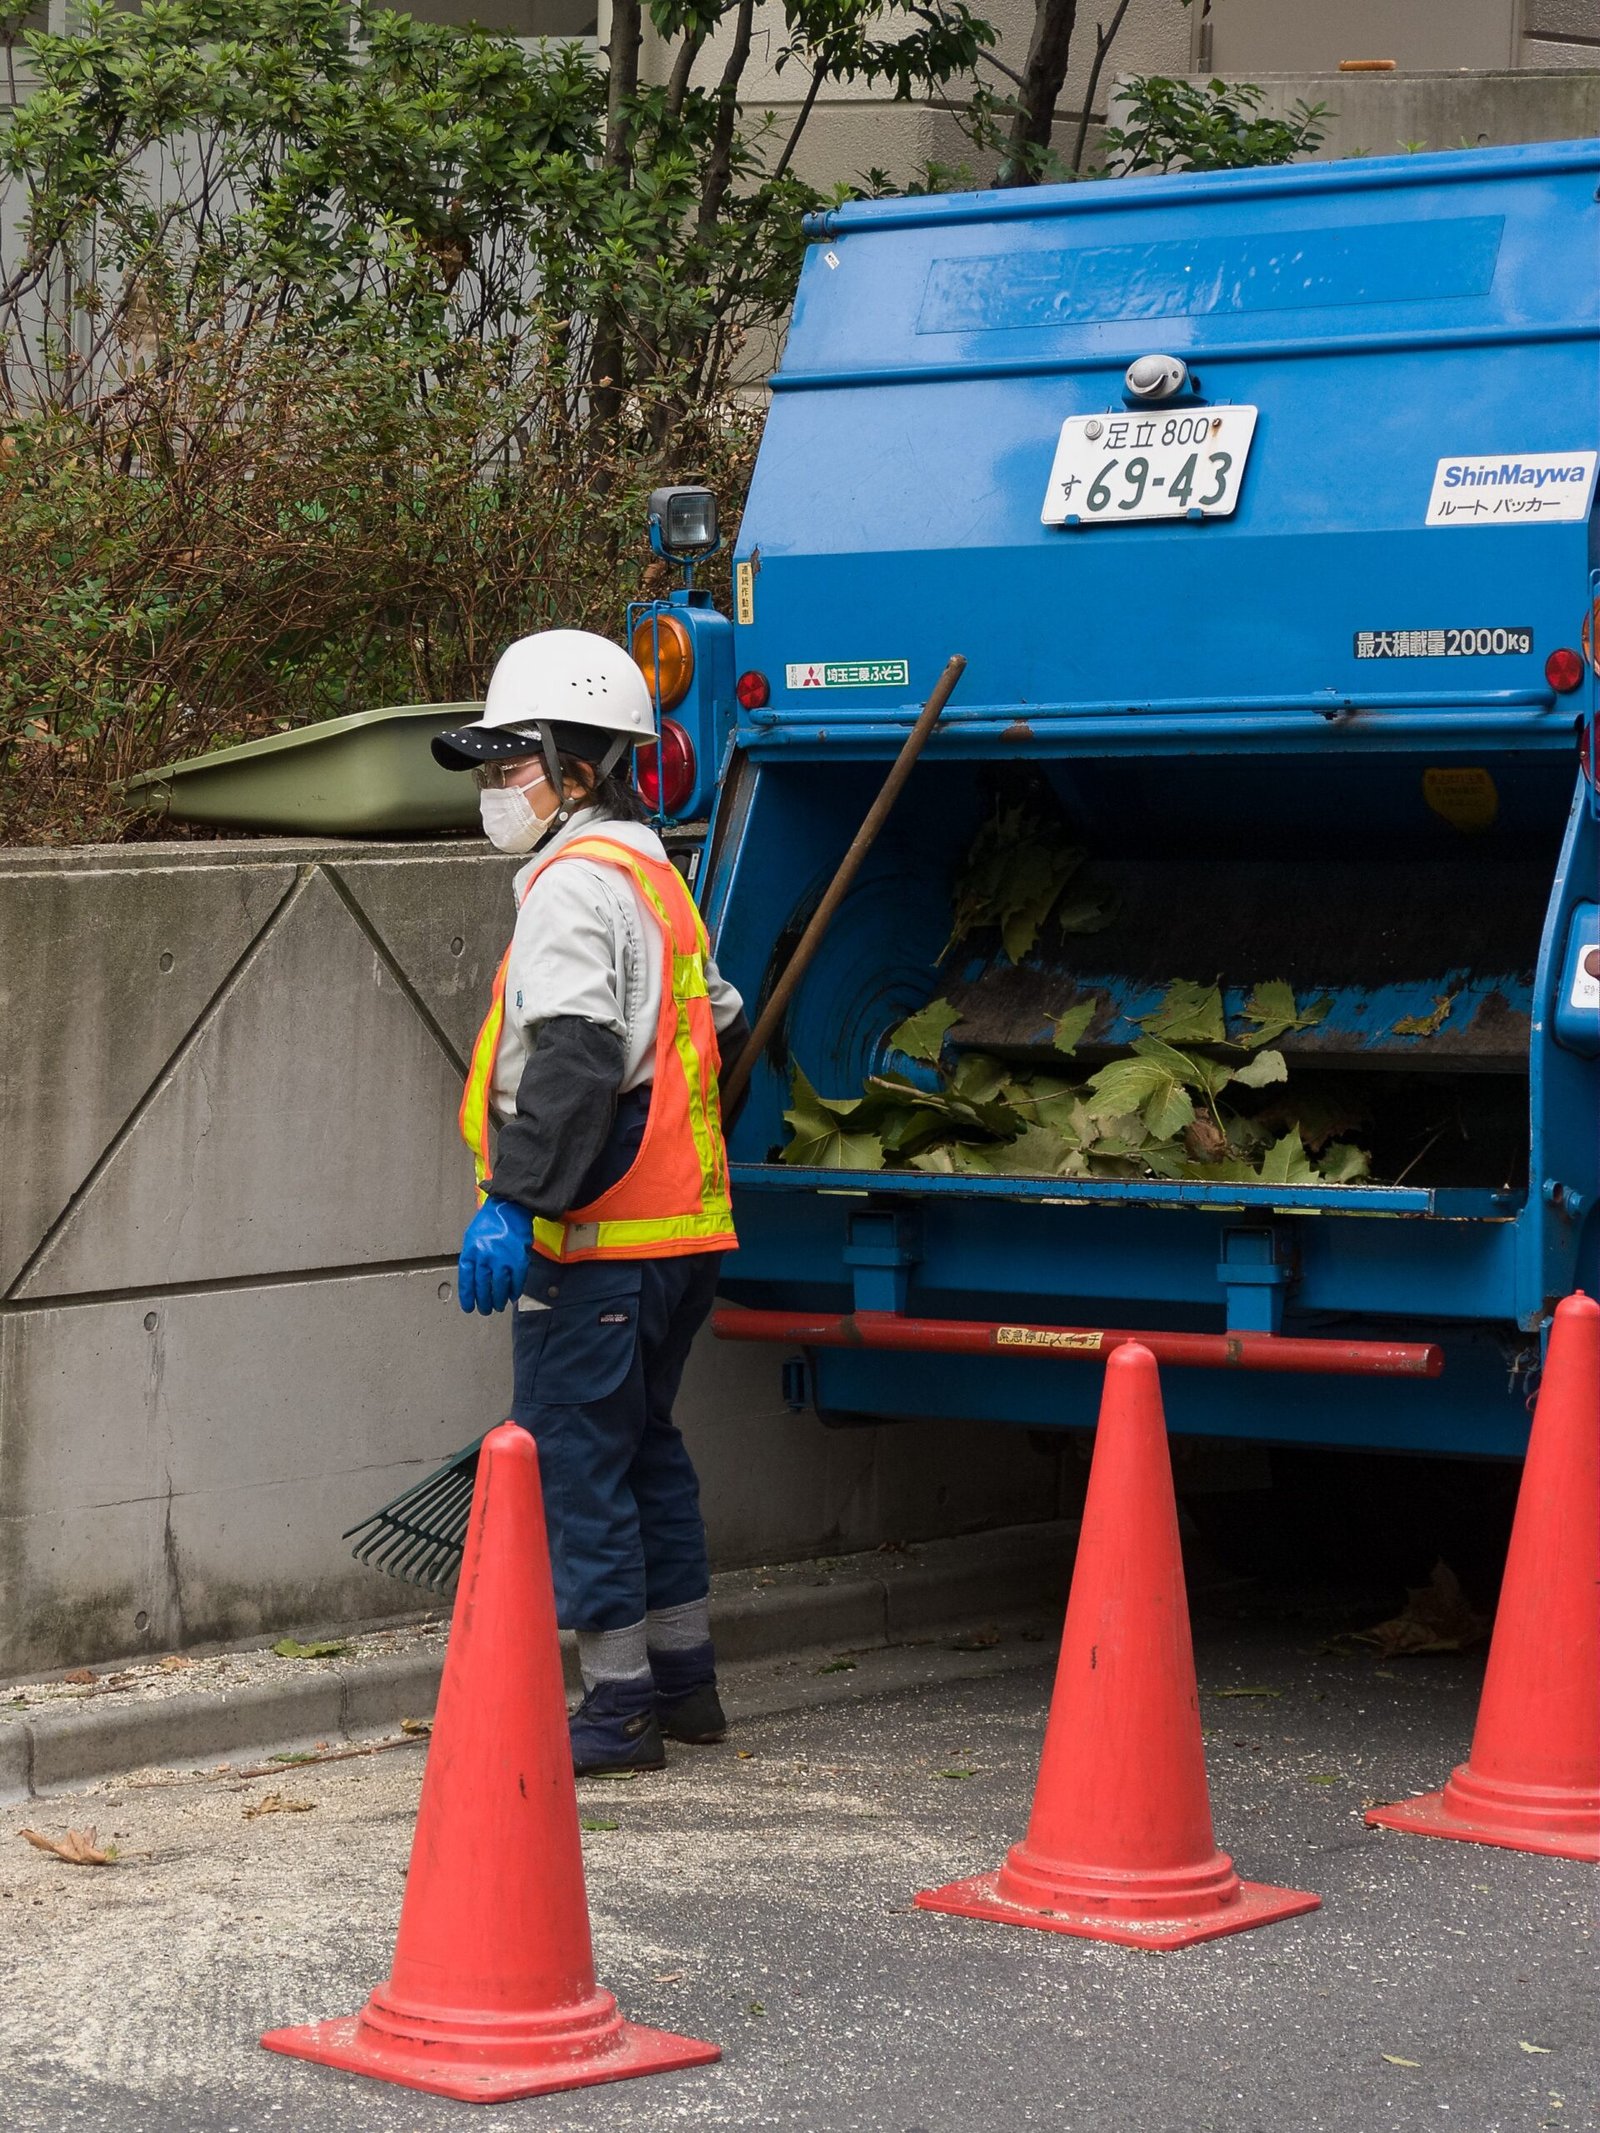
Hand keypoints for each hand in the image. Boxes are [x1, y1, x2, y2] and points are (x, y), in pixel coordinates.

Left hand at [458, 1196, 535, 1315]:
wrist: (510, 1207)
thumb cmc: (490, 1222)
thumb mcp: (472, 1238)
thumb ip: (472, 1258)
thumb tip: (473, 1282)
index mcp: (471, 1251)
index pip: (467, 1280)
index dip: (468, 1297)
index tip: (469, 1308)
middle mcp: (485, 1256)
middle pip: (483, 1286)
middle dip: (484, 1302)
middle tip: (485, 1310)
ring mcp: (502, 1259)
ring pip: (499, 1287)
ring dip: (499, 1300)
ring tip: (498, 1306)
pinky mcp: (518, 1259)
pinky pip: (516, 1281)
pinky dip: (515, 1290)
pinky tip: (512, 1296)